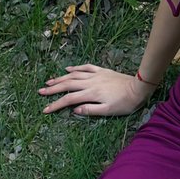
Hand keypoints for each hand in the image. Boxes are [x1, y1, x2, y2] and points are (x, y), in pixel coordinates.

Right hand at [39, 63, 153, 118]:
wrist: (138, 88)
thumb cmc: (124, 103)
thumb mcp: (108, 111)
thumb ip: (90, 110)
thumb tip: (74, 110)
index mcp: (91, 94)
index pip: (68, 99)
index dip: (56, 104)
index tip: (45, 109)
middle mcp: (90, 82)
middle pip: (67, 85)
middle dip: (53, 89)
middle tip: (40, 91)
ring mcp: (95, 75)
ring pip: (74, 75)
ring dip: (60, 78)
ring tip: (49, 81)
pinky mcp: (101, 71)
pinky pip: (85, 67)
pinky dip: (75, 68)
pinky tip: (67, 68)